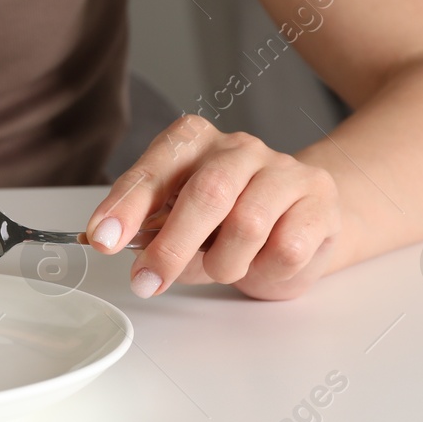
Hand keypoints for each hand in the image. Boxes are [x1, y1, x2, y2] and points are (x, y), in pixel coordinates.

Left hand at [85, 114, 342, 300]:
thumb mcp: (179, 224)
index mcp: (193, 141)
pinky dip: (264, 270)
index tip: (103, 238)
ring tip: (222, 268)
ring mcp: (283, 169)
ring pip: (248, 224)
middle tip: (147, 281)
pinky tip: (261, 263)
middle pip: (206, 193)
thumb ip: (152, 232)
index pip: (155, 167)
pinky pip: (286, 248)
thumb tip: (119, 247)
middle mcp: (238, 146)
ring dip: (224, 263)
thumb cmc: (227, 224)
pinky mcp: (319, 199)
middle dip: (172, 246)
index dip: (127, 205)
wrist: (300, 222)